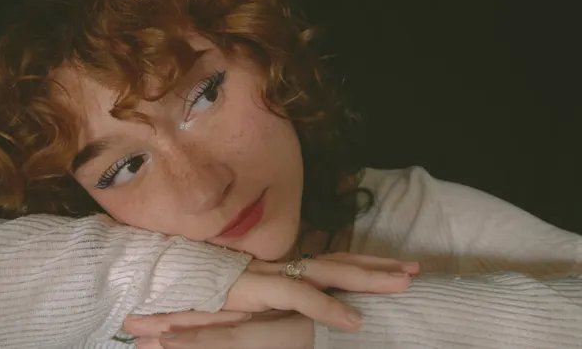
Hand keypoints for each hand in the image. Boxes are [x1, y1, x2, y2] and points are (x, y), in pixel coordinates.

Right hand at [125, 253, 417, 346]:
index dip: (366, 262)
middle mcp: (284, 264)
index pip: (334, 260)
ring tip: (402, 284)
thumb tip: (304, 301)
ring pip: (329, 272)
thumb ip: (277, 300)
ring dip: (367, 278)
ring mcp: (272, 273)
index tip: (398, 267)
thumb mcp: (251, 299)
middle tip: (416, 271)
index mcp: (286, 267)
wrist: (166, 280)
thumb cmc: (206, 292)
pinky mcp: (257, 289)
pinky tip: (355, 321)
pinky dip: (329, 308)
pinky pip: (299, 298)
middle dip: (380, 265)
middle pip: (341, 261)